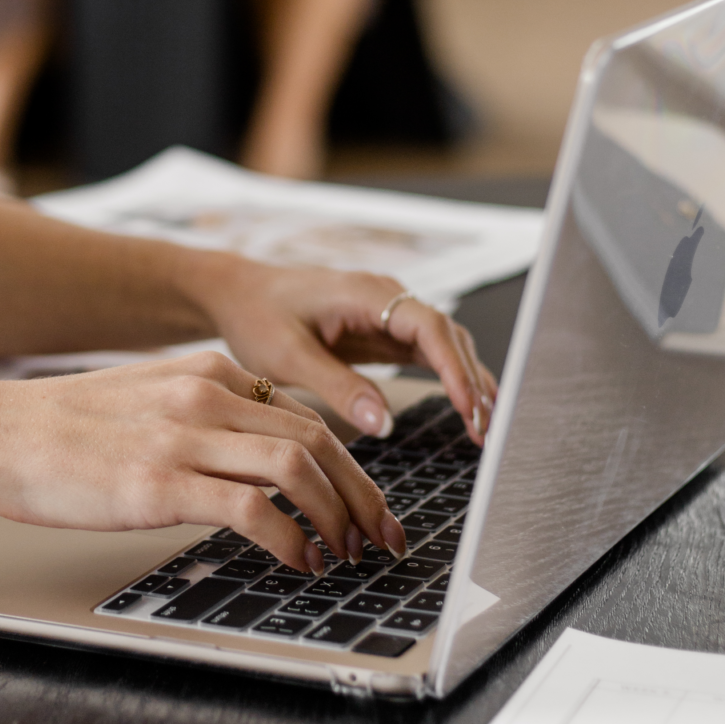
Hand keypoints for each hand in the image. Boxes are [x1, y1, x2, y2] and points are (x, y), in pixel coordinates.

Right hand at [0, 352, 406, 572]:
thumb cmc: (59, 430)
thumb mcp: (145, 399)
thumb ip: (198, 415)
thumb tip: (244, 457)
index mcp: (206, 373)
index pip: (304, 414)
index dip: (347, 464)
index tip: (365, 503)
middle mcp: (206, 395)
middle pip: (318, 438)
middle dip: (363, 494)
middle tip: (382, 537)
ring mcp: (185, 437)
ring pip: (298, 465)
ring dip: (337, 515)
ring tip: (346, 553)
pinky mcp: (161, 483)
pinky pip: (251, 508)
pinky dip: (289, 538)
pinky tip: (298, 561)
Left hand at [196, 260, 496, 445]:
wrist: (238, 294)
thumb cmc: (257, 316)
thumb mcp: (289, 356)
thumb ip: (337, 387)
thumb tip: (384, 423)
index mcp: (364, 293)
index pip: (429, 326)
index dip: (455, 368)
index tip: (470, 407)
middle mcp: (385, 297)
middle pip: (448, 335)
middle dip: (472, 382)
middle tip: (486, 430)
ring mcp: (388, 312)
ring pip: (446, 344)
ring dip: (469, 382)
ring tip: (485, 427)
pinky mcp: (384, 330)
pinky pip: (430, 353)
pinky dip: (452, 379)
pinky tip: (468, 409)